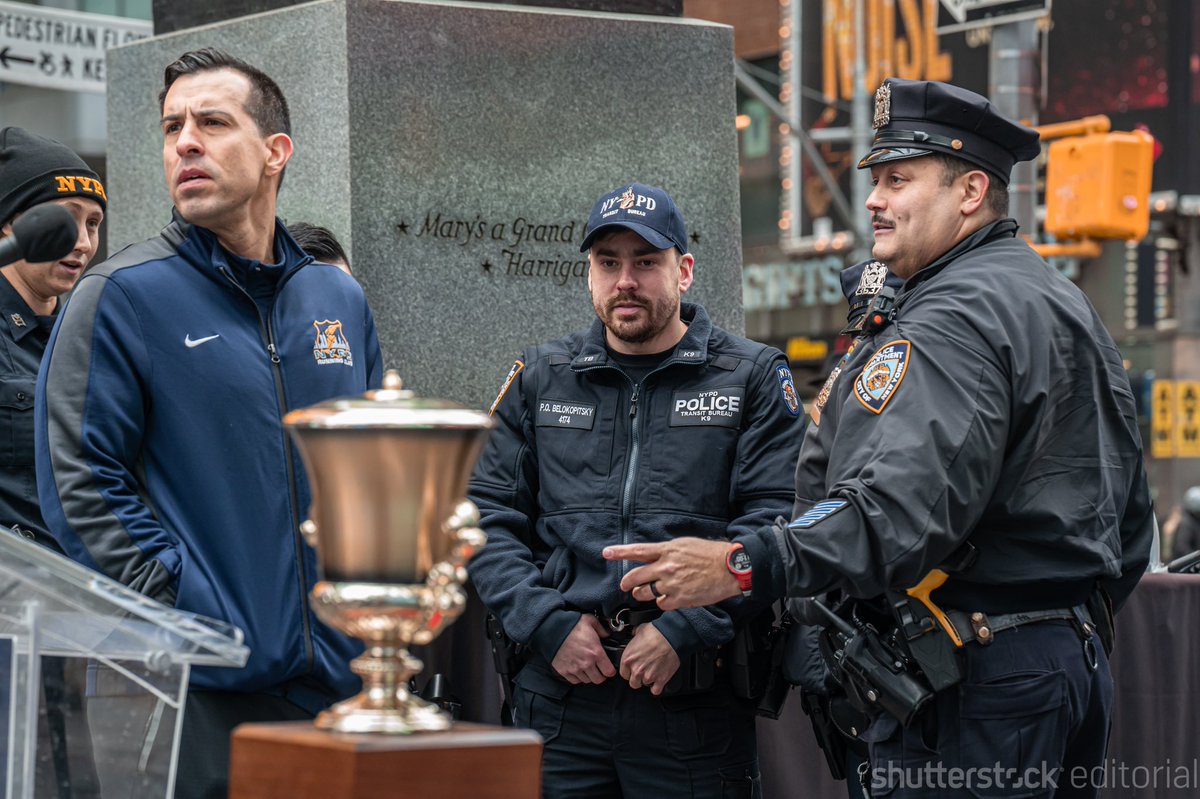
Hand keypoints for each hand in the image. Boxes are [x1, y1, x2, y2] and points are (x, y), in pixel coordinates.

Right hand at [550, 614, 616, 684]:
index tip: (608, 668)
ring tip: (586, 668)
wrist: (552, 630)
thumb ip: (601, 629)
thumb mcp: (590, 621)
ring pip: (587, 680)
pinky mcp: (564, 671)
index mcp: (596, 652)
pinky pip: (574, 681)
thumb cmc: (571, 625)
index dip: (610, 670)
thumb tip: (607, 634)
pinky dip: (577, 677)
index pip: (609, 671)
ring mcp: (575, 669)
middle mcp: (586, 663)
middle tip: (598, 669)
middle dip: (600, 675)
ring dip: (588, 676)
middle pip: (598, 679)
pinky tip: (577, 669)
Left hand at [603, 538, 739, 609]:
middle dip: (627, 583)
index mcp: (667, 550)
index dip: (619, 552)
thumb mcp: (685, 545)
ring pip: (645, 593)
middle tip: (626, 585)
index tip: (606, 553)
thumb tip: (652, 557)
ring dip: (643, 594)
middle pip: (635, 577)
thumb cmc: (710, 554)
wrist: (730, 568)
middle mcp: (666, 567)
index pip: (638, 551)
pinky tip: (670, 597)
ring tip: (649, 592)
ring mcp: (672, 584)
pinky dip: (662, 602)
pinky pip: (661, 604)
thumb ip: (666, 552)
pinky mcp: (679, 599)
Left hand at [619, 624, 679, 695]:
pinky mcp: (661, 679)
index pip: (623, 673)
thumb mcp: (639, 630)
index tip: (633, 669)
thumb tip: (634, 634)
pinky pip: (655, 690)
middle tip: (644, 671)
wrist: (671, 636)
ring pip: (645, 685)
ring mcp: (648, 676)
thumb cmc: (656, 632)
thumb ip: (634, 635)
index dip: (629, 671)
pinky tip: (658, 681)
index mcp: (628, 659)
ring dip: (649, 680)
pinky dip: (657, 687)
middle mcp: (636, 669)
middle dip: (638, 678)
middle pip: (633, 683)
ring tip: (653, 672)